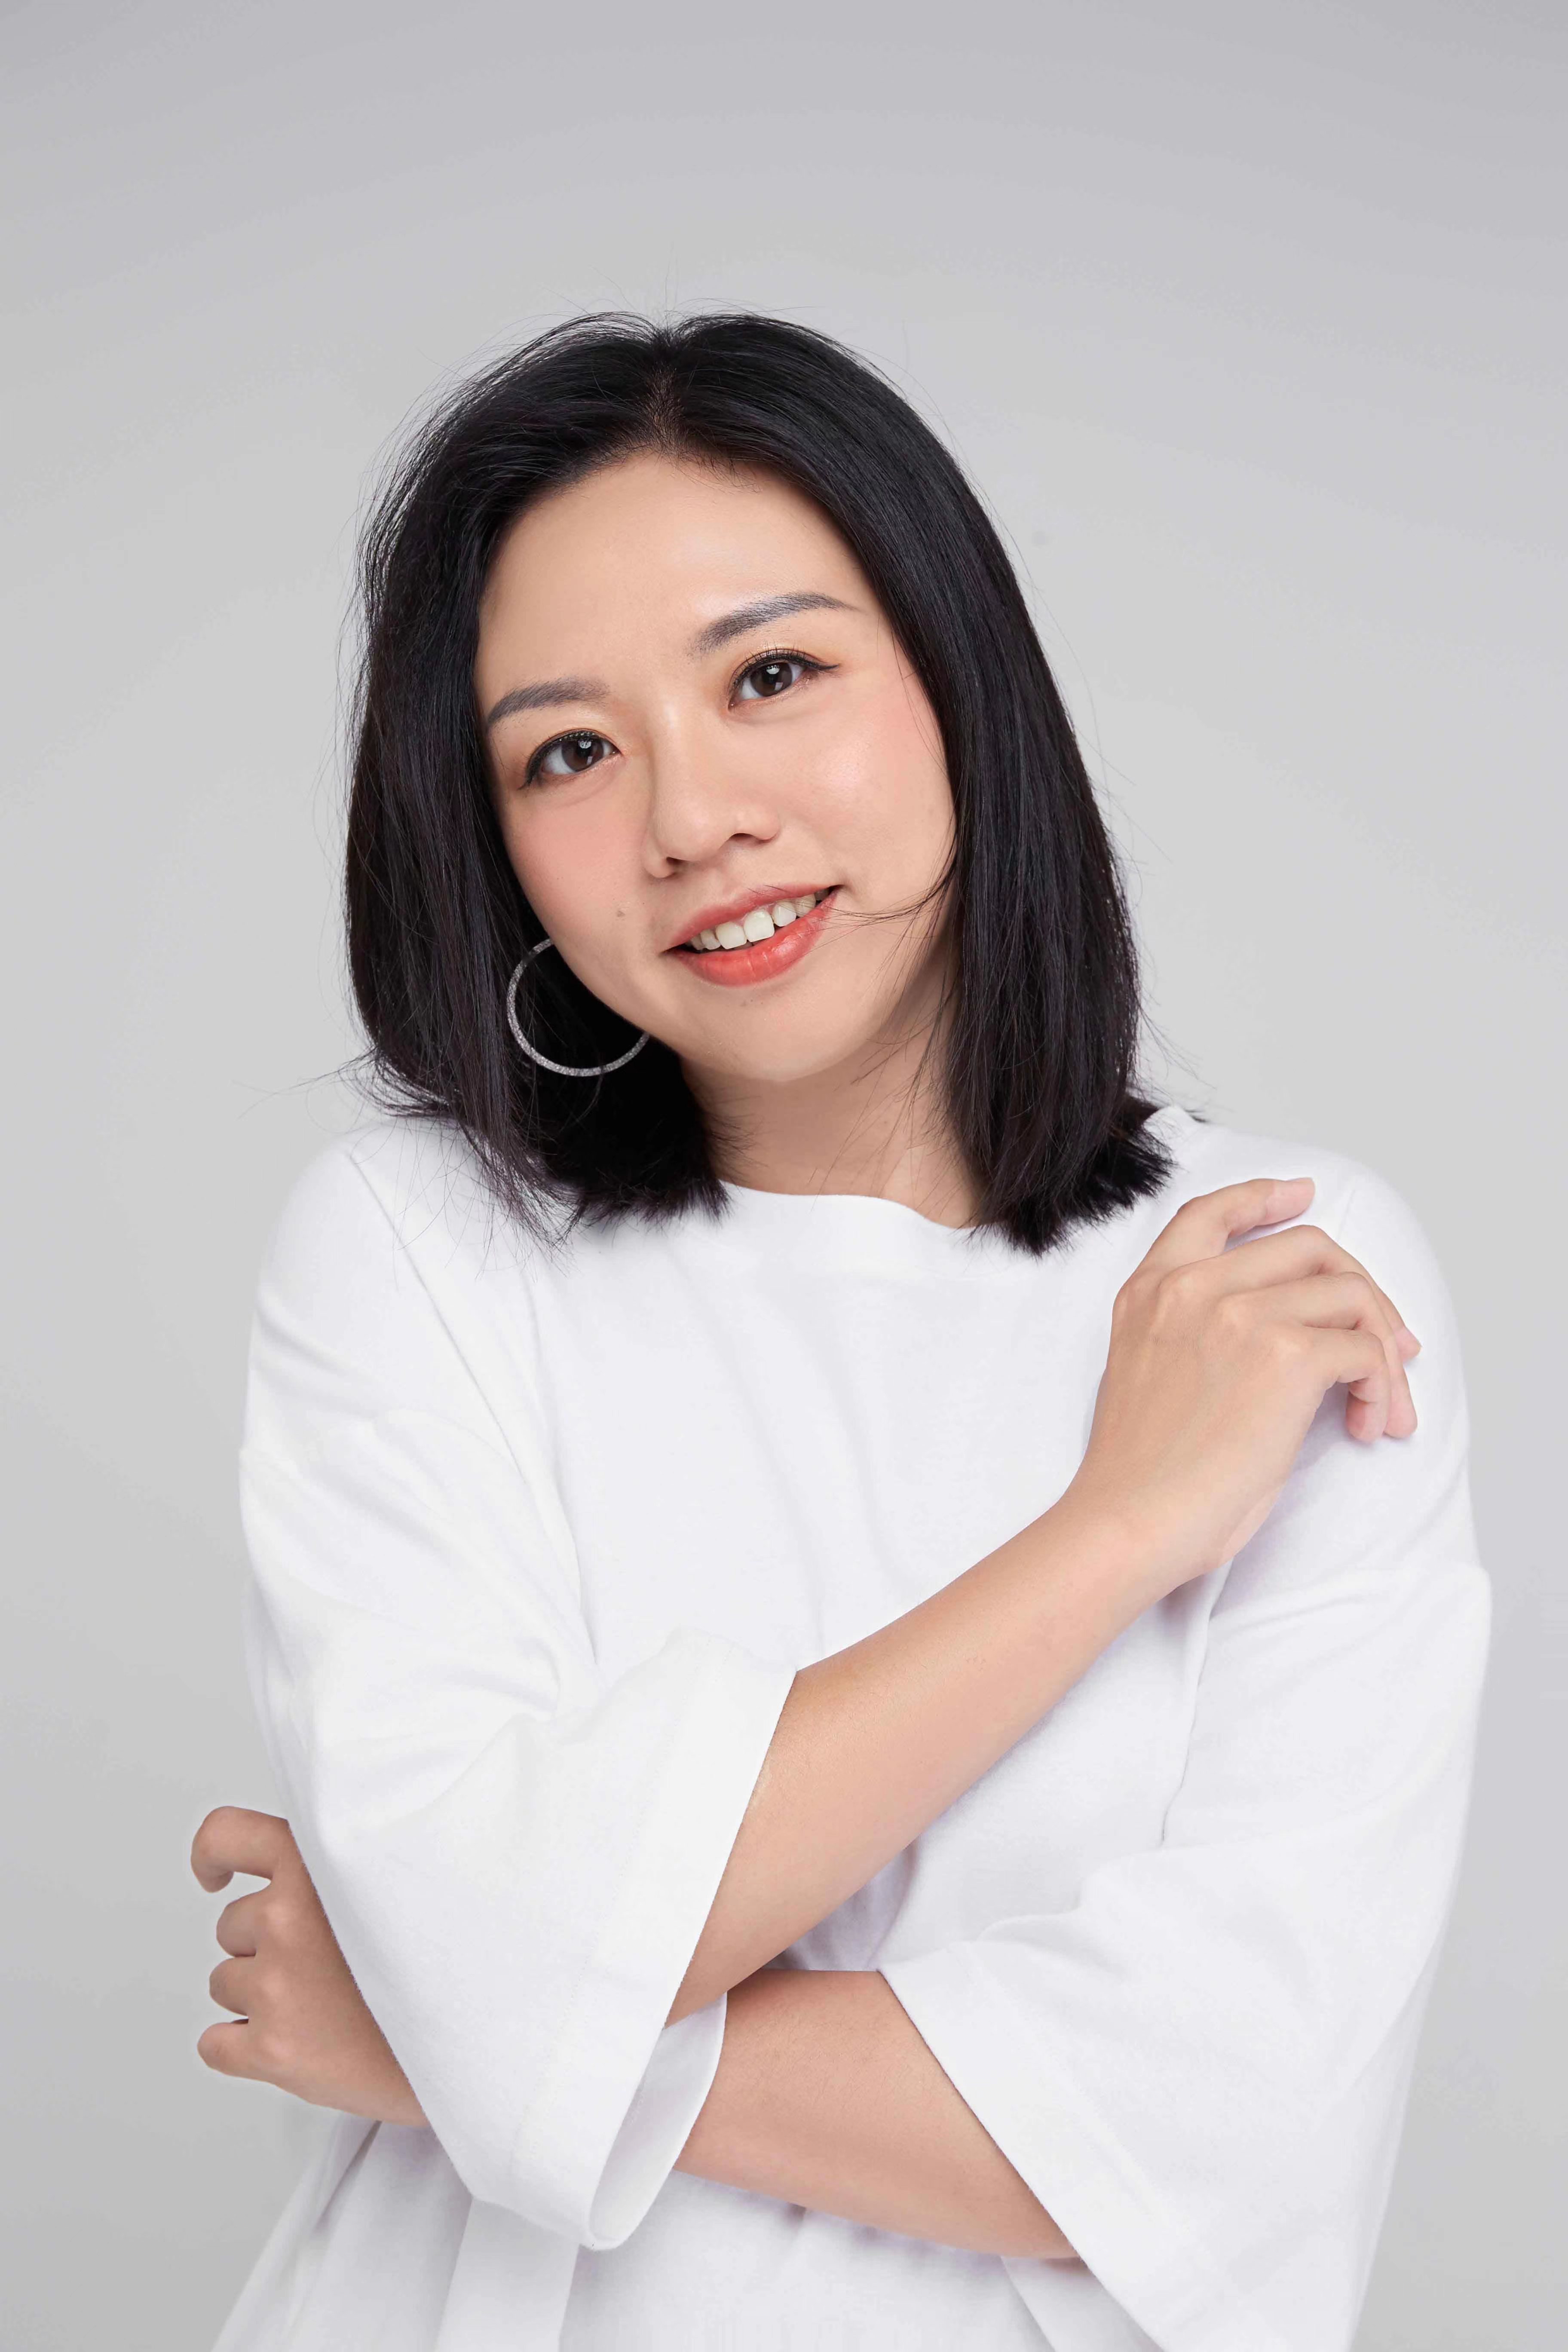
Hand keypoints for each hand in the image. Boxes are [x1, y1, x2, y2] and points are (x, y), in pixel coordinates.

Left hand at [191, 1806, 425, 2126]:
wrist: (476, 2040)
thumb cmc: (440, 1961)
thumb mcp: (396, 1880)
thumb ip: (337, 1866)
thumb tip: (300, 1864)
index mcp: (317, 1864)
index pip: (225, 1836)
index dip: (212, 1856)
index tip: (216, 1874)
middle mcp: (288, 1918)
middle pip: (232, 1926)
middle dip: (267, 1944)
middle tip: (327, 1963)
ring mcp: (277, 1986)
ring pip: (225, 1983)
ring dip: (262, 1995)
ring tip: (326, 2003)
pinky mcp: (271, 2050)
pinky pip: (215, 2045)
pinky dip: (243, 2048)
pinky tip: (299, 2042)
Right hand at [1070, 1176, 1419, 1596]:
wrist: (1132, 1520)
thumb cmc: (1142, 1473)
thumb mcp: (1144, 1371)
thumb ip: (1191, 1330)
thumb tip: (1285, 1334)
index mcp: (1149, 1292)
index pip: (1209, 1213)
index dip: (1262, 1198)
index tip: (1299, 1195)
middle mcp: (1193, 1289)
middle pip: (1308, 1247)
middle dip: (1361, 1291)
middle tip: (1385, 1344)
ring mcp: (1240, 1315)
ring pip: (1350, 1294)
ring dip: (1382, 1349)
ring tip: (1379, 1404)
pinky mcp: (1287, 1355)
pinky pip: (1367, 1349)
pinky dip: (1382, 1387)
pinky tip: (1365, 1424)